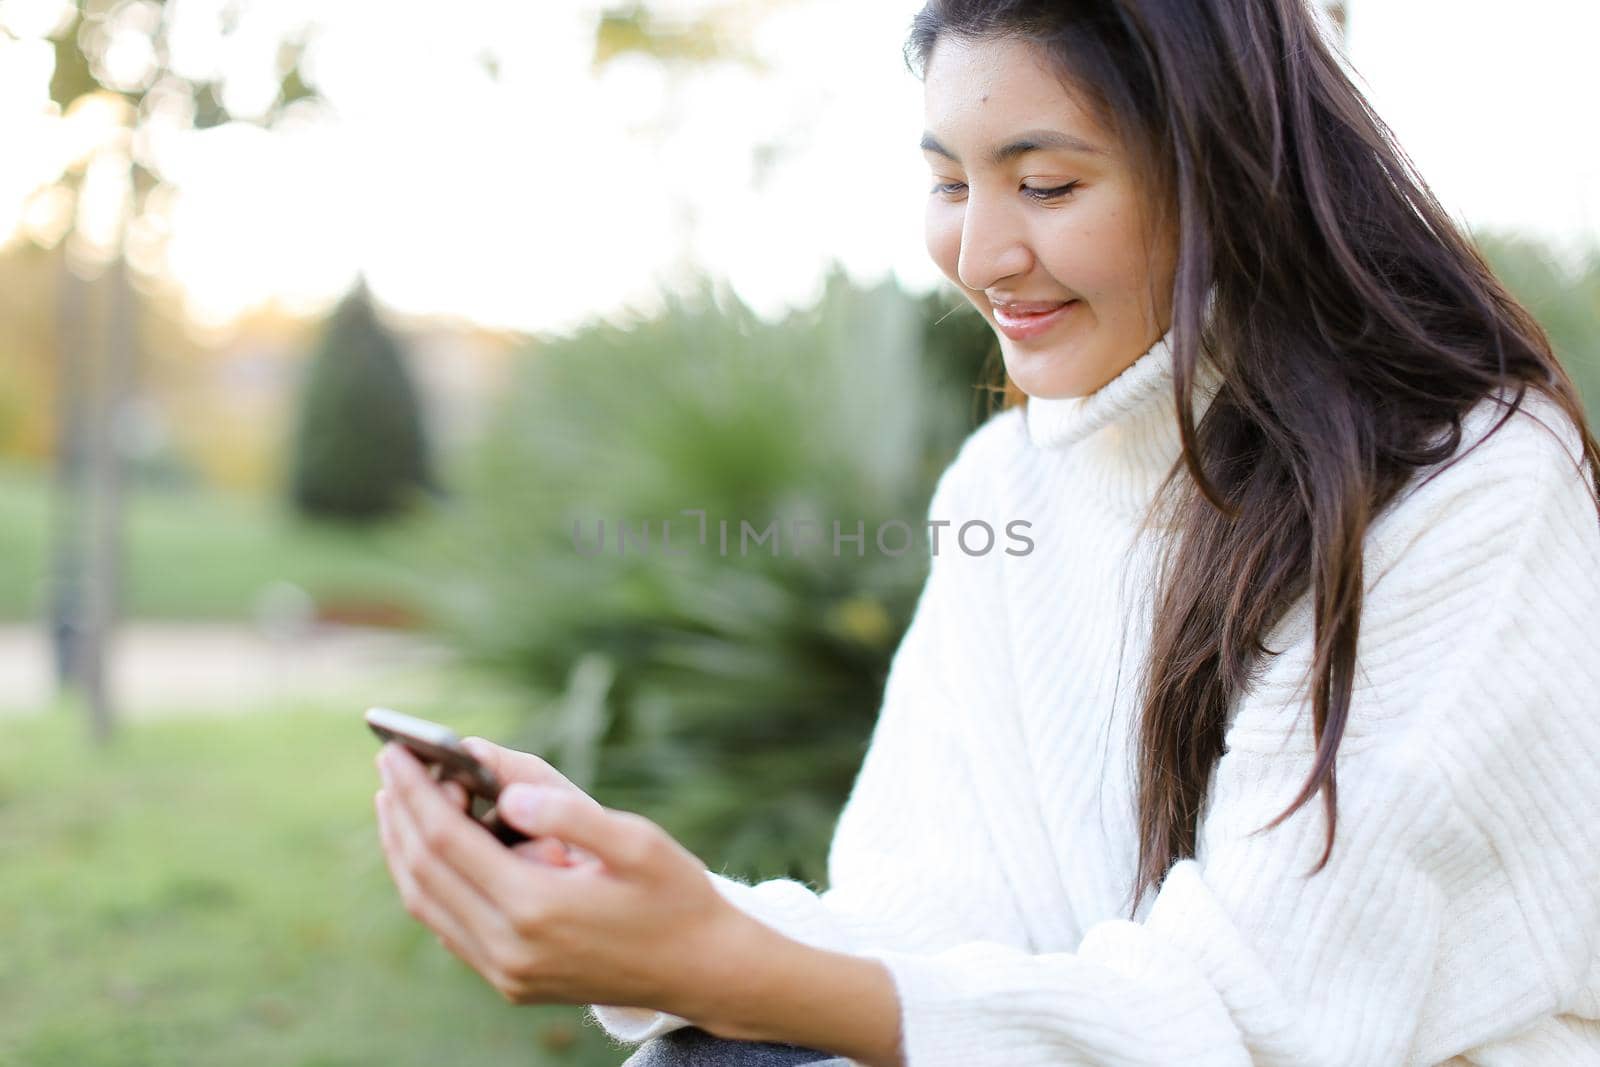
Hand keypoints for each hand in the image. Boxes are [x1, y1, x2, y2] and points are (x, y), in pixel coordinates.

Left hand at [373, 740, 757, 1019]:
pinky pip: (448, 928)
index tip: (396, 753)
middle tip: (389, 767)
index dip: (416, 793)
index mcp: (537, 907)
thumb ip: (570, 813)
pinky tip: (429, 851)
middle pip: (424, 872)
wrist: (701, 970)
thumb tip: (509, 792)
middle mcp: (510, 948)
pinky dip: (427, 883)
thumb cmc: (674, 896)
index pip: (447, 841)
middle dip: (400, 814)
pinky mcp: (511, 982)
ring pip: (427, 904)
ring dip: (403, 849)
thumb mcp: (637, 842)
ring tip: (396, 801)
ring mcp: (506, 973)